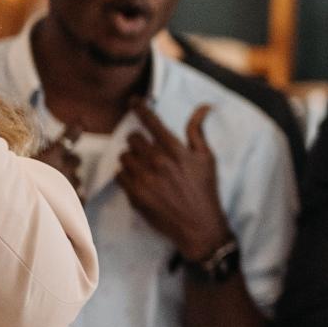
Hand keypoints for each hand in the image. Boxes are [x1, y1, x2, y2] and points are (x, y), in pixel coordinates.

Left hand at [117, 103, 231, 263]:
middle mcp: (157, 162)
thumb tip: (204, 107)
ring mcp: (143, 179)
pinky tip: (141, 181)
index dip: (140, 108)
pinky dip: (128, 175)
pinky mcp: (134, 194)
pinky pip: (120, 175)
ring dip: (132, 159)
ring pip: (124, 156)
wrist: (198, 225)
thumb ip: (198, 132)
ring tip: (146, 168)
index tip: (133, 100)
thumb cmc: (205, 191)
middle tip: (149, 151)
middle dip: (139, 141)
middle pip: (133, 138)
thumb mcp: (207, 159)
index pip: (152, 122)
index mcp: (175, 151)